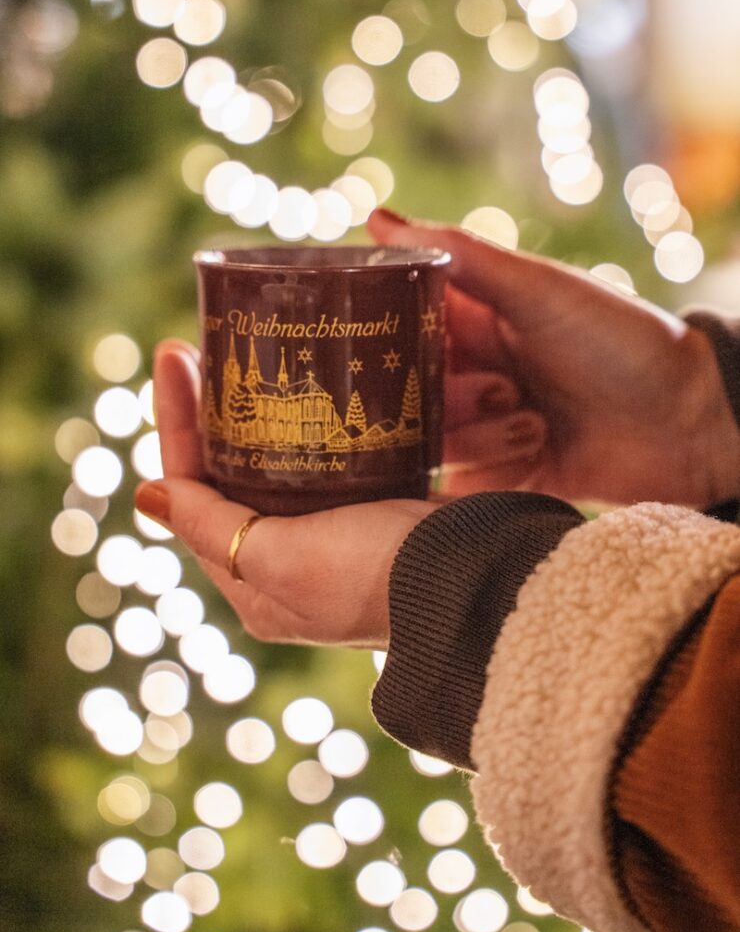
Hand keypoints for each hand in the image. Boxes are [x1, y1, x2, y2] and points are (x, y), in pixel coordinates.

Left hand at [135, 341, 434, 646]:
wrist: (480, 583)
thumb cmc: (377, 578)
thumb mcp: (283, 561)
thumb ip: (213, 528)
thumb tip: (147, 496)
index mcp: (256, 585)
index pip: (193, 494)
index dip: (177, 424)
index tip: (174, 356)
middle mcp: (288, 562)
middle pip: (230, 473)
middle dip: (211, 411)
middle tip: (203, 346)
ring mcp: (333, 536)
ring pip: (275, 463)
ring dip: (256, 412)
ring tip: (247, 355)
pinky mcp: (376, 510)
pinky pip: (325, 461)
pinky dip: (308, 422)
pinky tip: (308, 385)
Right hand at [368, 208, 739, 506]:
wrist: (691, 424)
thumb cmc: (621, 341)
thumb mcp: (539, 290)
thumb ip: (461, 256)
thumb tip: (377, 216)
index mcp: (477, 318)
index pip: (403, 320)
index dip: (382, 332)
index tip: (367, 343)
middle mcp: (476, 370)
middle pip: (412, 389)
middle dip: (446, 395)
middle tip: (498, 387)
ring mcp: (490, 423)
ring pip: (435, 439)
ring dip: (480, 433)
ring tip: (532, 419)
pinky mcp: (507, 471)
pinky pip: (465, 481)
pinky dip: (496, 468)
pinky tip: (539, 449)